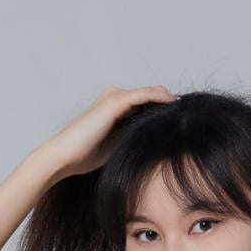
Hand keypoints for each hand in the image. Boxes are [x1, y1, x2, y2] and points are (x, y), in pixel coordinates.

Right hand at [35, 84, 177, 181]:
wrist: (64, 156)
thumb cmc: (85, 155)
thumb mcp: (117, 144)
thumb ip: (133, 136)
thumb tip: (157, 138)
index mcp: (114, 106)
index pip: (146, 103)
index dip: (163, 110)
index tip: (179, 120)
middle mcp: (115, 96)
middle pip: (150, 97)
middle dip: (168, 106)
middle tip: (187, 117)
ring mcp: (115, 96)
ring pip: (150, 94)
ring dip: (167, 102)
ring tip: (185, 113)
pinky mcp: (116, 101)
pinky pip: (146, 95)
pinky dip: (162, 98)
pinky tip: (174, 106)